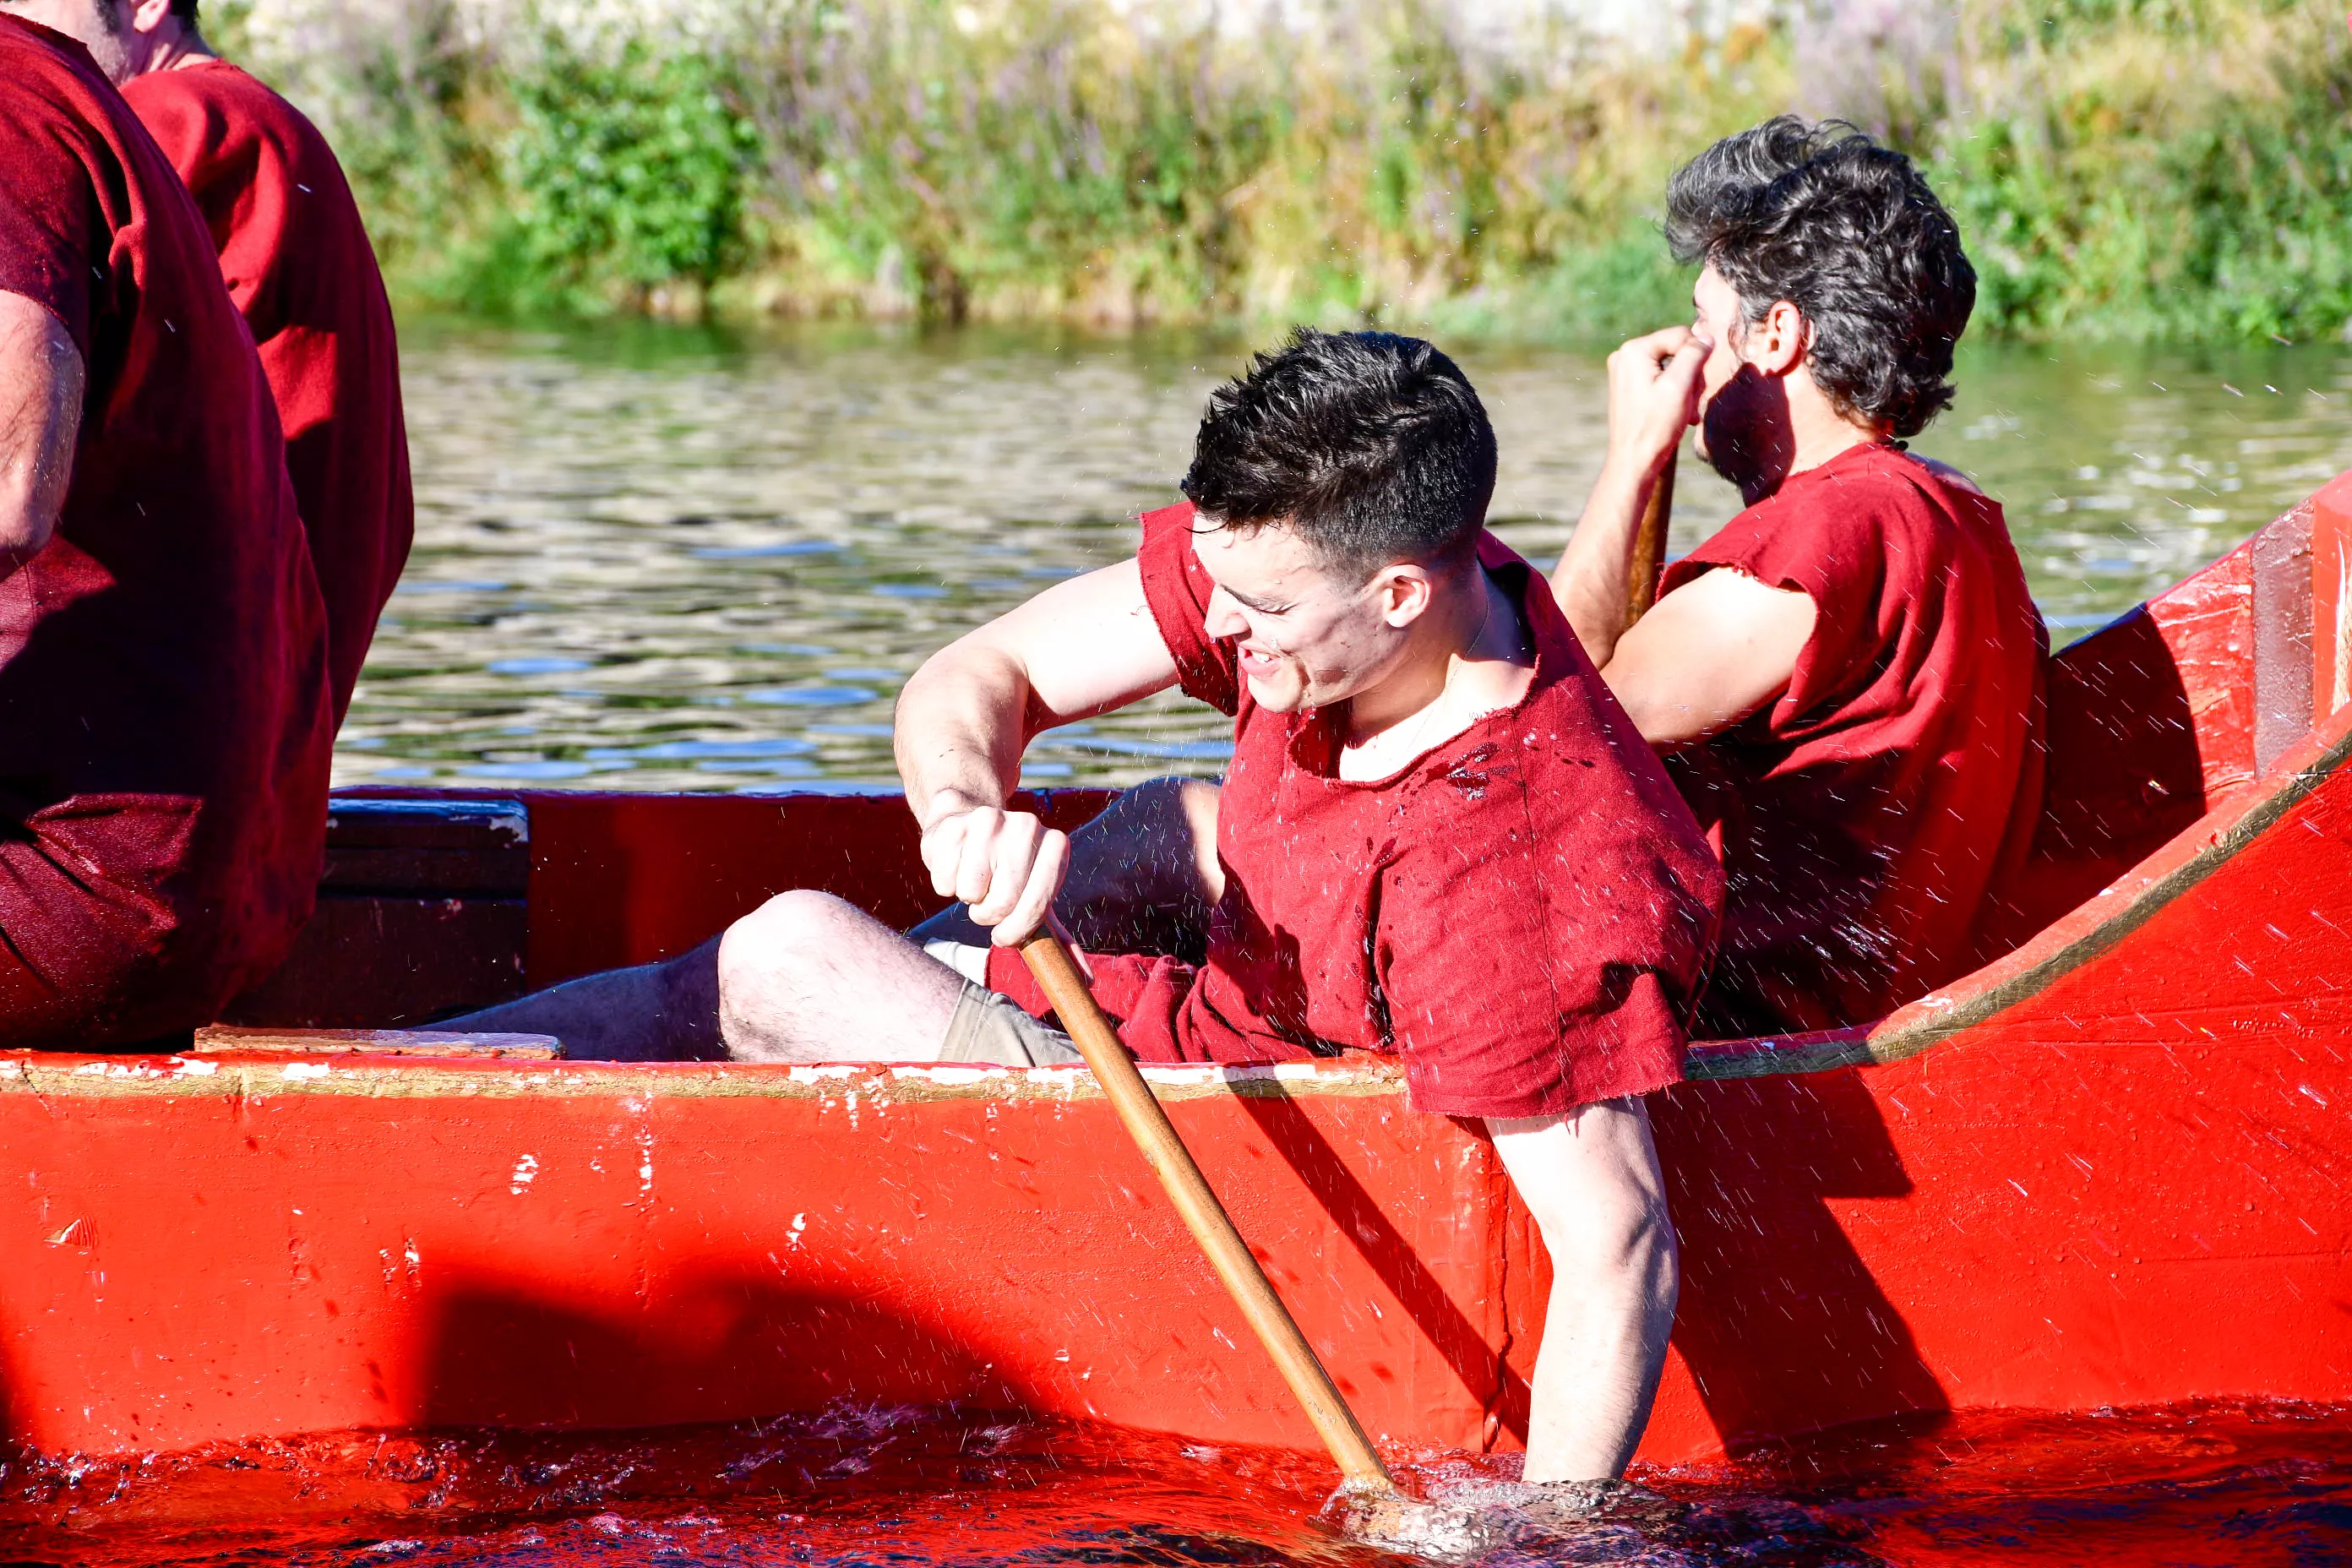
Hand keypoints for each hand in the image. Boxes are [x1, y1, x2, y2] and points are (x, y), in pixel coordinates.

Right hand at [918, 790, 1069, 945]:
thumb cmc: (1007, 872)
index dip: (1017, 930)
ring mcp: (989, 822)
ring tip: (975, 880)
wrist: (968, 825)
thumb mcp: (1036, 898)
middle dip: (990, 915)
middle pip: (1003, 902)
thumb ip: (1058, 938)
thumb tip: (1085, 981)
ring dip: (969, 899)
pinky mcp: (954, 827)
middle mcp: (1028, 826)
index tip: (1004, 936)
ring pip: (971, 893)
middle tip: (988, 902)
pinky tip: (957, 866)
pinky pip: (945, 882)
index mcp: (1057, 845)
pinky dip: (947, 886)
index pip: (1038, 905)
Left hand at [1602, 325, 1710, 479]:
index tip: (1699, 386)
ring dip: (1686, 387)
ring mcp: (1624, 372)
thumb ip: (1694, 354)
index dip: (1698, 357)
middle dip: (1691, 375)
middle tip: (1693, 402)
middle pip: (1676, 350)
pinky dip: (1674, 394)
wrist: (1634, 462)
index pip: (1681, 335)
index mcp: (1634, 350)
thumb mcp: (1680, 386)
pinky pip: (1660, 379)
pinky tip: (1679, 413)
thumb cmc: (1656, 426)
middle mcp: (1624, 356)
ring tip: (1688, 411)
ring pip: (1671, 366)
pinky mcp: (1628, 387)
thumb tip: (1706, 336)